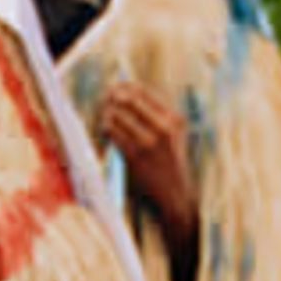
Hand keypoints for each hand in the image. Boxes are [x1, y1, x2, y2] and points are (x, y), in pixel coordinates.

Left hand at [97, 83, 198, 251]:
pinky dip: (105, 129)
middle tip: (104, 99)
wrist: (176, 193)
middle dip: (111, 97)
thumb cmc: (170, 161)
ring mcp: (149, 142)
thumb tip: (126, 92)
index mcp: (174, 119)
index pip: (144, 92)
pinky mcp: (135, 156)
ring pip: (116, 116)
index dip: (124, 86)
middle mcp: (163, 128)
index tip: (114, 87)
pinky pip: (112, 134)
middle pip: (127, 100)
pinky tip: (105, 130)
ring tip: (104, 116)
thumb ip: (157, 115)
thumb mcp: (174, 134)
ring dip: (105, 114)